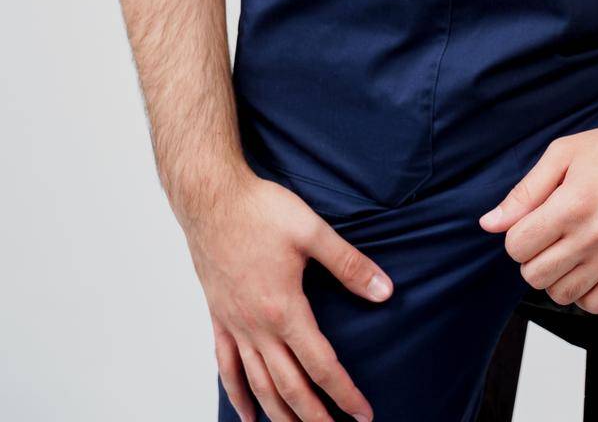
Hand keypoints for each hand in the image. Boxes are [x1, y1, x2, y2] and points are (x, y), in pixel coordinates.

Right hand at [181, 162, 391, 421]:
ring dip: (278, 415)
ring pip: (257, 384)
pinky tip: (246, 414)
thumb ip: (349, 264)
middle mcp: (257, 326)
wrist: (211, 197)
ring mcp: (235, 325)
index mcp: (284, 309)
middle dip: (314, 417)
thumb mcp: (312, 231)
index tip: (362, 414)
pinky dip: (237, 394)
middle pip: (289, 386)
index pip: (321, 364)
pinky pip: (226, 366)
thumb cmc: (260, 210)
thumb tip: (384, 290)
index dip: (344, 392)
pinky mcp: (218, 317)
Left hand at [477, 115, 597, 313]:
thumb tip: (490, 223)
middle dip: (532, 258)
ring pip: (562, 295)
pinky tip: (587, 268)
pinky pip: (596, 305)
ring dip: (556, 277)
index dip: (516, 236)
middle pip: (535, 275)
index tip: (530, 225)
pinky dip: (584, 293)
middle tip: (547, 238)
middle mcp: (594, 235)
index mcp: (572, 203)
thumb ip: (525, 191)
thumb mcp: (564, 153)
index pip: (517, 246)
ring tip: (567, 252)